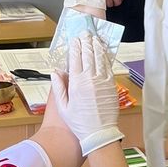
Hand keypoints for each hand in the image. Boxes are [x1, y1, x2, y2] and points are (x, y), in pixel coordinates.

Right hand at [50, 34, 122, 155]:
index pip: (75, 59)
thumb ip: (59, 88)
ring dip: (97, 47)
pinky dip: (105, 58)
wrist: (99, 133)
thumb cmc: (80, 122)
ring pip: (99, 59)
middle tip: (85, 33)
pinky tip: (103, 52)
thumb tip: (55, 72)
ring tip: (94, 38)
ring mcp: (103, 82)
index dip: (75, 47)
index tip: (74, 39)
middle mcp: (90, 80)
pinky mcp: (112, 86)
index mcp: (76, 84)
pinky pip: (108, 68)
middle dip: (86, 42)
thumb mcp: (63, 107)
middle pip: (88, 55)